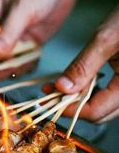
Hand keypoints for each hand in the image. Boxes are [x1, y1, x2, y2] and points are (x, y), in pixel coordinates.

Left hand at [55, 7, 118, 122]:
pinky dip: (88, 89)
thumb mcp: (105, 40)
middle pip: (99, 112)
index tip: (48, 101)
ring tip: (56, 87)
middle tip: (49, 93)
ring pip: (101, 103)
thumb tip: (62, 88)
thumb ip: (83, 66)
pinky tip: (74, 81)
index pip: (96, 111)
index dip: (69, 109)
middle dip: (71, 105)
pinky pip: (106, 92)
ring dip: (77, 98)